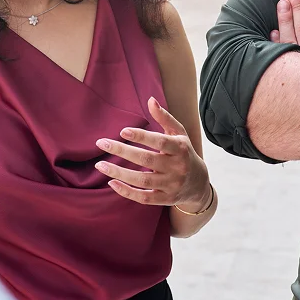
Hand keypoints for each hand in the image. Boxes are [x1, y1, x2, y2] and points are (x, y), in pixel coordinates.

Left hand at [95, 96, 210, 210]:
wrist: (199, 184)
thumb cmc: (184, 152)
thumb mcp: (179, 133)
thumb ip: (164, 118)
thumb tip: (150, 100)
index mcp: (180, 148)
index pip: (160, 142)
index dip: (141, 136)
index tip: (123, 131)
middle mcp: (177, 167)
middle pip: (146, 160)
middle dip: (122, 151)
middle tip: (102, 143)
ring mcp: (171, 185)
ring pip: (142, 181)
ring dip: (119, 173)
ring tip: (100, 165)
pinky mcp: (165, 199)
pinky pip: (144, 198)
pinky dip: (127, 192)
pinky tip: (112, 183)